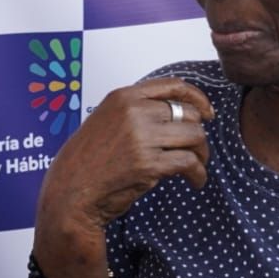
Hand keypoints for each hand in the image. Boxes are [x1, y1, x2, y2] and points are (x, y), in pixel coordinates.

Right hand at [36, 78, 214, 233]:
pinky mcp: (149, 164)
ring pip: (195, 136)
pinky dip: (199, 173)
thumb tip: (176, 113)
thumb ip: (135, 111)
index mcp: (123, 96)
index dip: (198, 98)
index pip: (174, 86)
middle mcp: (133, 111)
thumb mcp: (106, 120)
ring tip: (197, 167)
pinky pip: (189, 162)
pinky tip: (195, 181)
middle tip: (197, 150)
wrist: (70, 191)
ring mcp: (142, 137)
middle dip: (198, 134)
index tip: (208, 112)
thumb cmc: (86, 161)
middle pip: (189, 113)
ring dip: (202, 154)